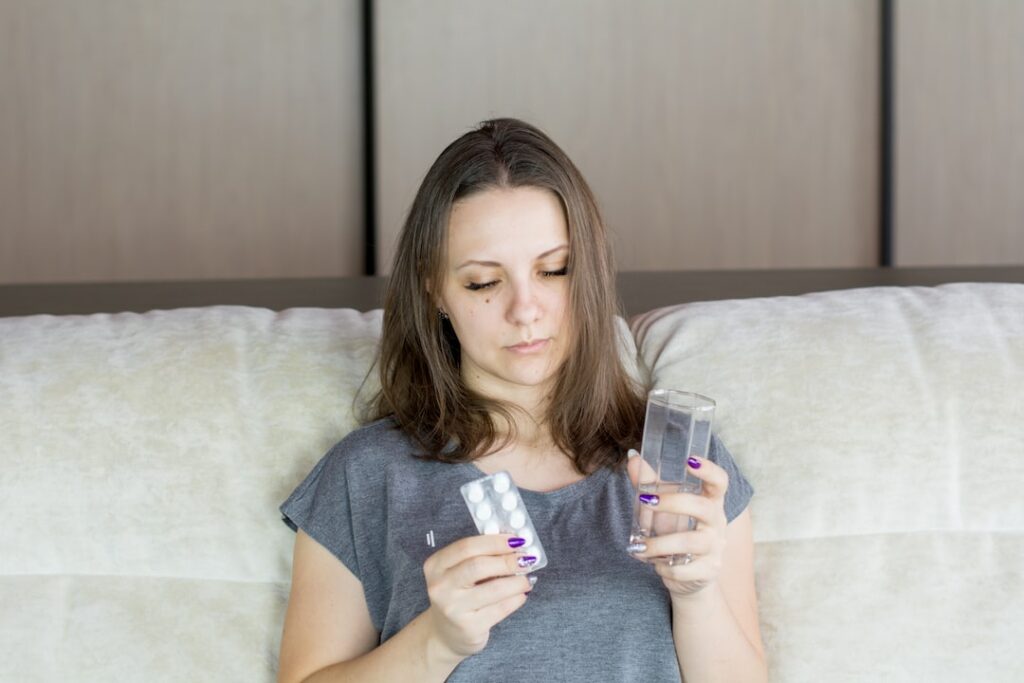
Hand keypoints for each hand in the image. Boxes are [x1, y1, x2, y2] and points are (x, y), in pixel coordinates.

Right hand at [422, 534, 534, 658]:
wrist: (445, 633)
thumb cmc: (458, 595)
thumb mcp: (458, 572)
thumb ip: (480, 556)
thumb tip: (515, 545)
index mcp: (436, 565)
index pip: (466, 547)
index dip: (495, 541)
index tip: (516, 540)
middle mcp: (440, 587)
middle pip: (478, 566)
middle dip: (507, 560)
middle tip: (527, 559)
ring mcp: (454, 609)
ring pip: (494, 589)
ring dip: (517, 581)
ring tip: (527, 578)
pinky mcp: (470, 628)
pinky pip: (501, 609)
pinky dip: (516, 598)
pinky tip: (521, 594)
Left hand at [626, 450, 729, 599]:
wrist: (689, 575)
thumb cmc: (677, 532)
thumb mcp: (664, 507)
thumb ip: (650, 483)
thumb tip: (633, 458)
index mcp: (710, 501)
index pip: (719, 482)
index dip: (709, 470)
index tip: (690, 459)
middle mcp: (717, 522)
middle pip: (703, 507)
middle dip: (672, 503)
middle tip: (646, 500)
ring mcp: (715, 547)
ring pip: (690, 542)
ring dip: (659, 544)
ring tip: (639, 547)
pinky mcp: (709, 570)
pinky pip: (683, 569)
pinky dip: (663, 567)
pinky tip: (655, 564)